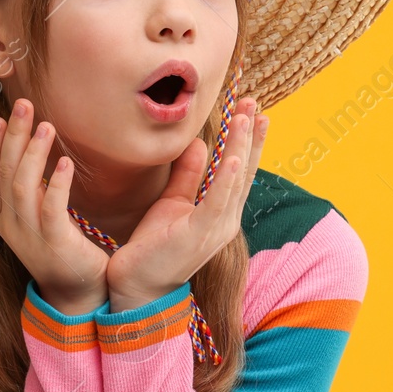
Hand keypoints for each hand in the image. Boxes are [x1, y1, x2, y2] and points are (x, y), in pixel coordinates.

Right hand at [0, 98, 108, 314]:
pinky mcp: (55, 242)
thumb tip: (31, 149)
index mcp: (1, 216)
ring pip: (22, 186)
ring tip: (47, 126)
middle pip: (4, 172)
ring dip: (33, 153)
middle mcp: (9, 224)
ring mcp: (29, 234)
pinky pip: (51, 208)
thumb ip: (29, 188)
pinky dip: (56, 183)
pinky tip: (65, 162)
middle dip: (13, 137)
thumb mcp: (34, 215)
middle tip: (25, 105)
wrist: (75, 291)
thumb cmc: (57, 246)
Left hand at [106, 98, 267, 313]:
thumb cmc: (154, 247)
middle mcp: (225, 221)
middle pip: (244, 172)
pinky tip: (232, 159)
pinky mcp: (197, 235)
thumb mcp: (172, 202)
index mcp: (221, 214)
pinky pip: (216, 204)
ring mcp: (214, 230)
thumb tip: (199, 144)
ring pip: (234, 181)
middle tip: (255, 104)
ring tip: (247, 118)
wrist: (137, 287)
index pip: (240, 171)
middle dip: (250, 137)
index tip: (253, 112)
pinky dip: (226, 180)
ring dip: (241, 148)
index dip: (247, 142)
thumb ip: (188, 175)